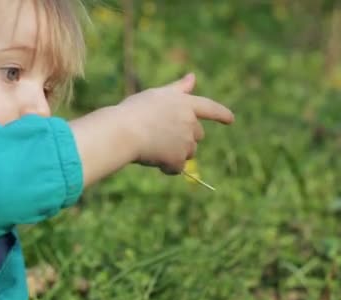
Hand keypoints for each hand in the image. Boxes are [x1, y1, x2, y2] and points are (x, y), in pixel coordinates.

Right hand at [117, 73, 233, 173]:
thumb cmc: (134, 111)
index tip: (230, 119)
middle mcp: (190, 121)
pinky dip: (167, 167)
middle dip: (184, 139)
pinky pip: (177, 168)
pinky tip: (152, 160)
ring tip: (153, 148)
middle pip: (197, 135)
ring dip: (175, 154)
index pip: (210, 108)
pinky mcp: (179, 158)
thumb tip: (193, 77)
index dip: (221, 114)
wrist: (123, 132)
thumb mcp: (156, 96)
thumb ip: (177, 89)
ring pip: (188, 153)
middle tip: (159, 139)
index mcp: (185, 103)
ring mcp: (186, 141)